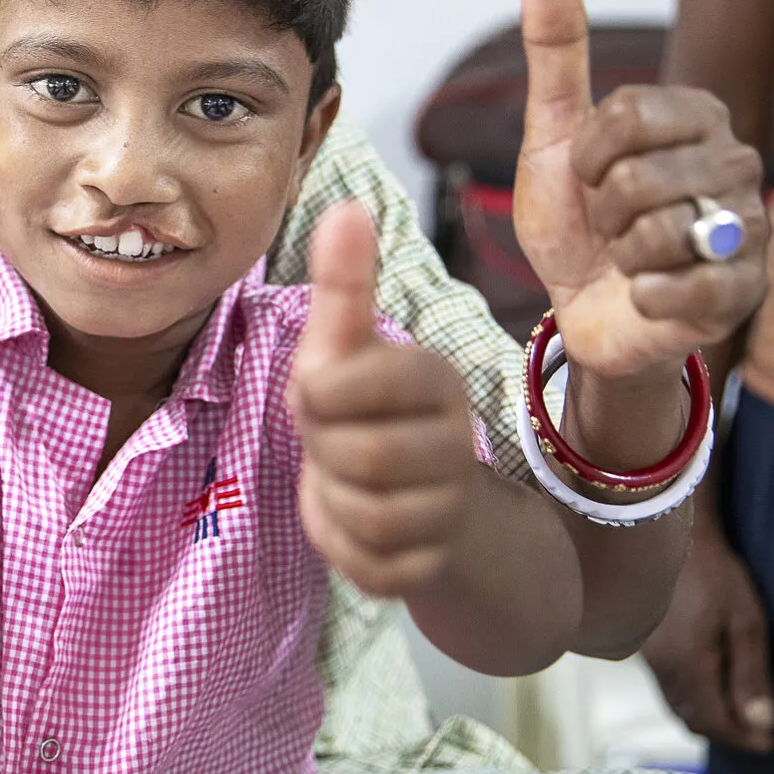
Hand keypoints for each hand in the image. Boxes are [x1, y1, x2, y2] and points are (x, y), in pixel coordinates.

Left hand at [291, 202, 484, 598]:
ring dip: (331, 500)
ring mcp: (450, 510)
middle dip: (323, 451)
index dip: (317, 395)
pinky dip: (343, 546)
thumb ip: (345, 284)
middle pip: (354, 457)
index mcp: (436, 379)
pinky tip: (355, 520)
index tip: (322, 392)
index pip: (351, 385)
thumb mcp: (350, 345)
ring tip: (343, 477)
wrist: (426, 496)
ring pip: (362, 516)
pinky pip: (367, 566)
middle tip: (330, 440)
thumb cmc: (372, 408)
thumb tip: (345, 206)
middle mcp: (456, 443)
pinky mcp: (432, 567)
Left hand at [513, 0, 767, 376]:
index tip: (588, 175)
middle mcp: (738, 161)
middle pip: (639, 177)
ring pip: (663, 231)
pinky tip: (647, 294)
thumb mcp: (553, 135)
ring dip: (622, 253)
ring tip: (630, 258)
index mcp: (697, 114)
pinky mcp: (747, 291)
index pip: (628, 114)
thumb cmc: (576, 219)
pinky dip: (646, 294)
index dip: (587, 155)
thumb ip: (556, 50)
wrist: (584, 309)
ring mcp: (751, 228)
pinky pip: (686, 286)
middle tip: (609, 225)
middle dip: (602, 211)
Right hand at [643, 518, 773, 751]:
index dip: (742, 738)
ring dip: (706, 716)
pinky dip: (689, 698)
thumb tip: (761, 725)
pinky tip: (708, 688)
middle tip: (756, 733)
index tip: (769, 744)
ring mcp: (647, 657)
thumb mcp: (746, 623)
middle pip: (691, 717)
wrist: (667, 535)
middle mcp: (661, 668)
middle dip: (724, 731)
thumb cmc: (715, 575)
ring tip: (736, 715)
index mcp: (688, 666)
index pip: (714, 720)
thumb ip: (751, 677)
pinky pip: (666, 686)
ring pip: (676, 704)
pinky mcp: (643, 645)